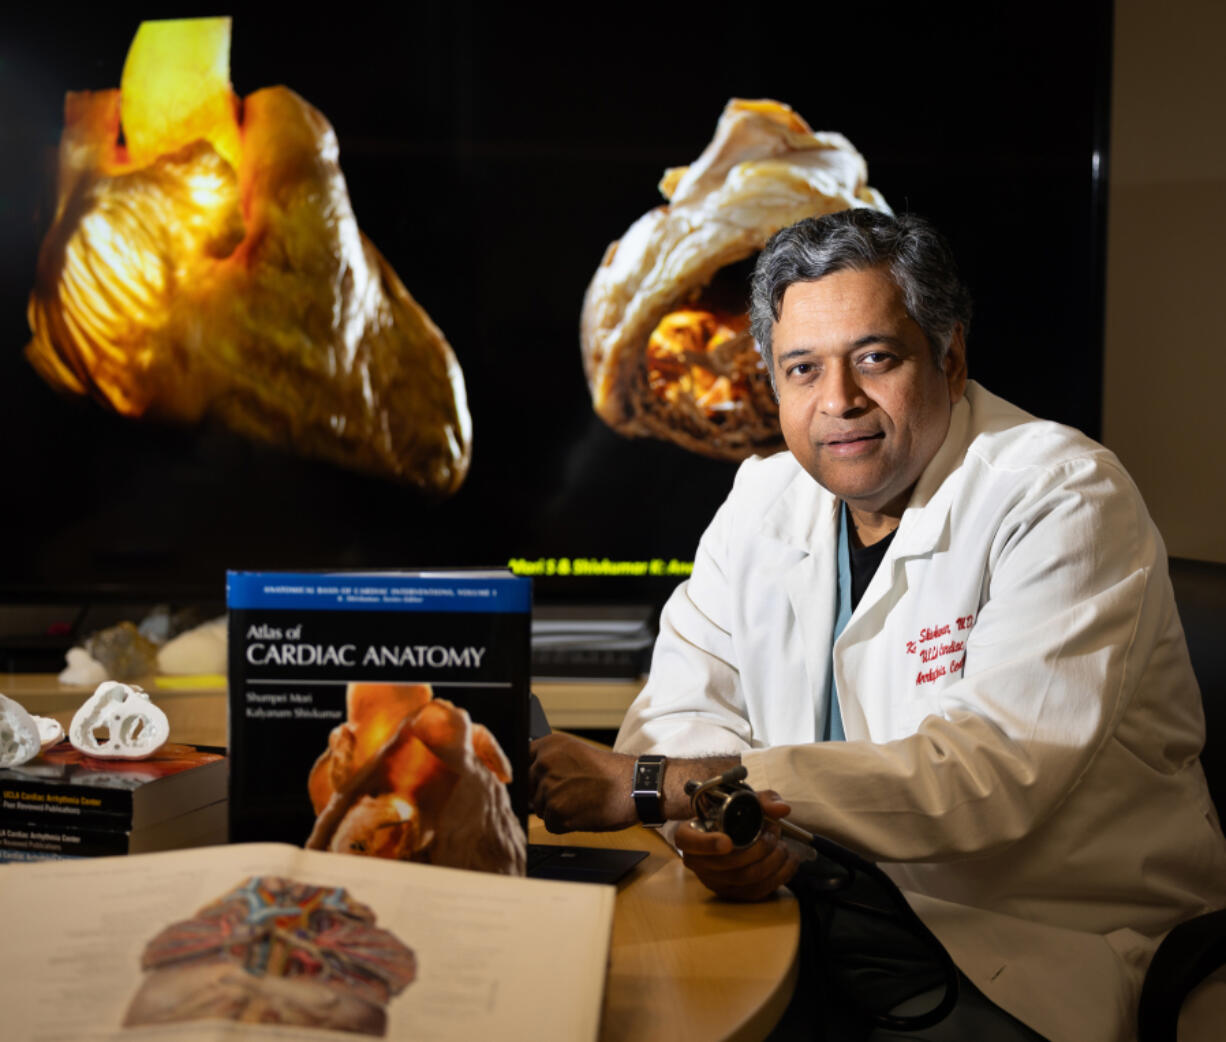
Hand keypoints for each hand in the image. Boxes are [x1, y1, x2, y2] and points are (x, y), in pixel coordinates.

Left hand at [528, 733, 636, 832]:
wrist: (634, 786)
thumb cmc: (611, 772)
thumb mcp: (576, 753)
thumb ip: (551, 761)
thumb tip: (530, 780)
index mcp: (550, 745)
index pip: (523, 761)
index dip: (534, 776)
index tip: (542, 782)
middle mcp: (545, 763)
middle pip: (530, 788)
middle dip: (546, 795)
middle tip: (573, 793)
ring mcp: (548, 787)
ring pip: (539, 808)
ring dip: (557, 810)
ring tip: (581, 802)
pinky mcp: (556, 811)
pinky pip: (551, 824)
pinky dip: (565, 825)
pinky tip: (582, 813)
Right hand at [675, 791, 798, 901]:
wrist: (733, 832)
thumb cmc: (733, 815)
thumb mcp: (746, 801)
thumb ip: (764, 800)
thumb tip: (782, 809)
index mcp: (689, 834)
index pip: (688, 842)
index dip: (707, 844)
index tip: (728, 841)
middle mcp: (697, 861)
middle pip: (727, 864)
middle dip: (759, 849)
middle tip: (774, 833)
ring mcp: (713, 881)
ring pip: (745, 878)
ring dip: (772, 862)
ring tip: (783, 846)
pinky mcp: (731, 894)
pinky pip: (756, 891)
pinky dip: (778, 877)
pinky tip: (788, 862)